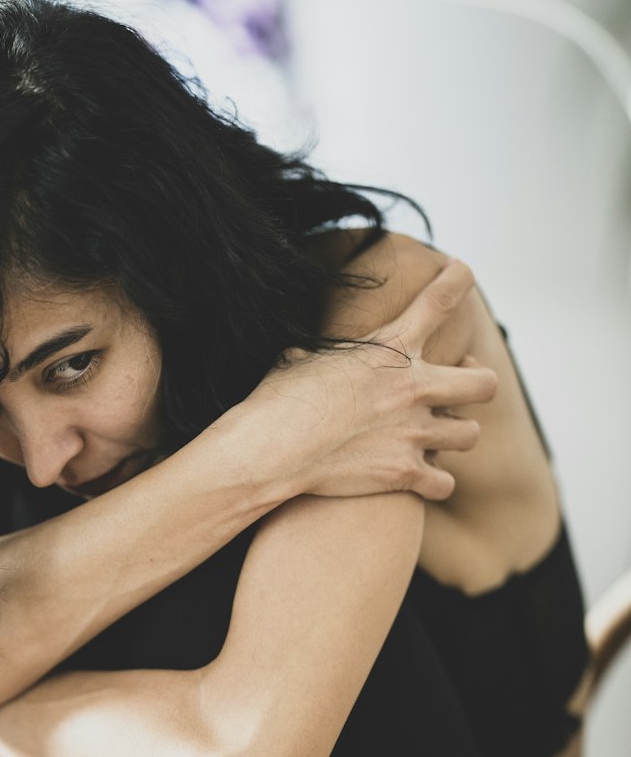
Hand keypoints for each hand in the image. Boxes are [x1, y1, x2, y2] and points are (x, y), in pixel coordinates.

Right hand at [221, 259, 497, 502]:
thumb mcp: (301, 358)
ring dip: (454, 437)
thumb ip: (326, 354)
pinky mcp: (404, 473)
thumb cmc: (278, 400)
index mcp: (391, 348)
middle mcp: (413, 388)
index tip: (462, 272)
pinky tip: (420, 481)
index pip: (440, 300)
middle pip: (484, 383)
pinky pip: (444, 483)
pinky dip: (434, 484)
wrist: (273, 449)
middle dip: (477, 385)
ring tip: (437, 438)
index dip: (458, 279)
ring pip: (469, 435)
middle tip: (459, 389)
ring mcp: (413, 432)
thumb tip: (305, 352)